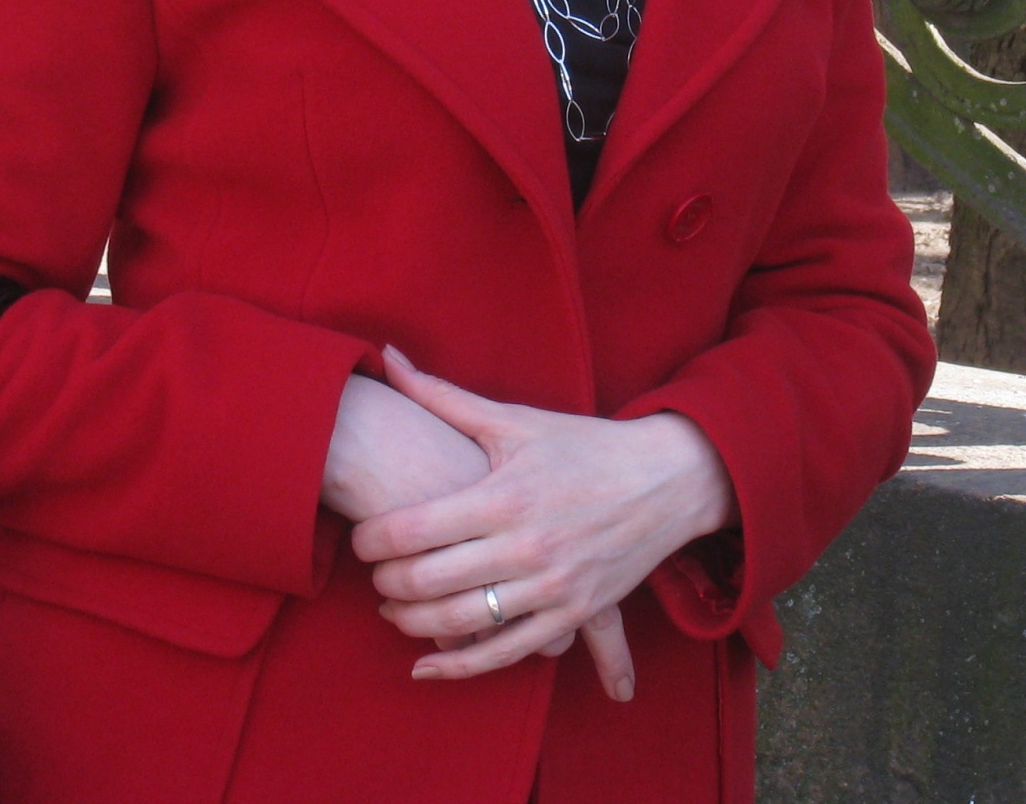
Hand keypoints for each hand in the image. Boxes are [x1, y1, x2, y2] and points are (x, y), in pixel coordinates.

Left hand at [350, 345, 735, 699]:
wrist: (666, 479)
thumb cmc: (585, 446)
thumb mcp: (516, 421)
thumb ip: (445, 398)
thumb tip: (388, 359)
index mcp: (504, 496)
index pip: (413, 530)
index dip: (372, 542)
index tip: (360, 540)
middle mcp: (525, 546)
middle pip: (427, 582)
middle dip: (386, 584)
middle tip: (374, 576)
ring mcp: (551, 587)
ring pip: (460, 622)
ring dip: (411, 623)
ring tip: (393, 610)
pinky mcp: (572, 615)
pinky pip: (505, 653)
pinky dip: (460, 667)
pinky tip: (428, 665)